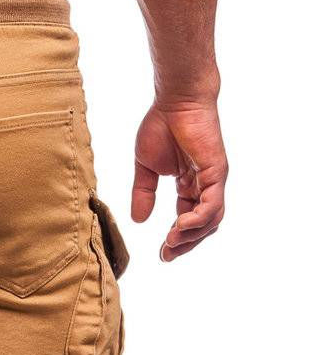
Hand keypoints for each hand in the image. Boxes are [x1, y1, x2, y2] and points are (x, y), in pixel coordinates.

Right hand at [131, 100, 227, 261]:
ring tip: (171, 242)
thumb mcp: (145, 169)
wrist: (174, 100)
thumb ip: (143, 194)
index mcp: (189, 185)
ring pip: (211, 220)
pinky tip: (179, 226)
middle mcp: (204, 185)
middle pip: (203, 226)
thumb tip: (138, 221)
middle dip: (185, 244)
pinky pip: (212, 204)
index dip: (176, 239)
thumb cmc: (161, 126)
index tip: (161, 253)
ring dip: (192, 236)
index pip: (188, 219)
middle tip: (166, 255)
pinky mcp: (216, 172)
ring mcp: (213, 179)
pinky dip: (198, 220)